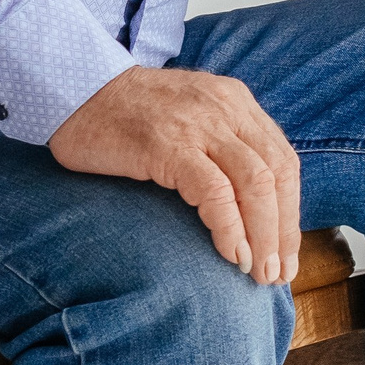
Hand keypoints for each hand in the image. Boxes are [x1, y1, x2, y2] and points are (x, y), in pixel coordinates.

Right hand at [49, 65, 300, 284]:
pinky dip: (230, 228)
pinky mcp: (168, 145)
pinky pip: (214, 192)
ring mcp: (198, 125)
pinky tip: (231, 253)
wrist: (73, 90)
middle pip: (277, 174)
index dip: (290, 212)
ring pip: (255, 183)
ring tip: (257, 272)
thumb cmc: (125, 116)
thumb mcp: (189, 117)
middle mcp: (225, 109)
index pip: (282, 161)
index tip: (286, 253)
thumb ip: (220, 146)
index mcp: (235, 103)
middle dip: (283, 231)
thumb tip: (248, 208)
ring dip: (264, 235)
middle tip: (276, 275)